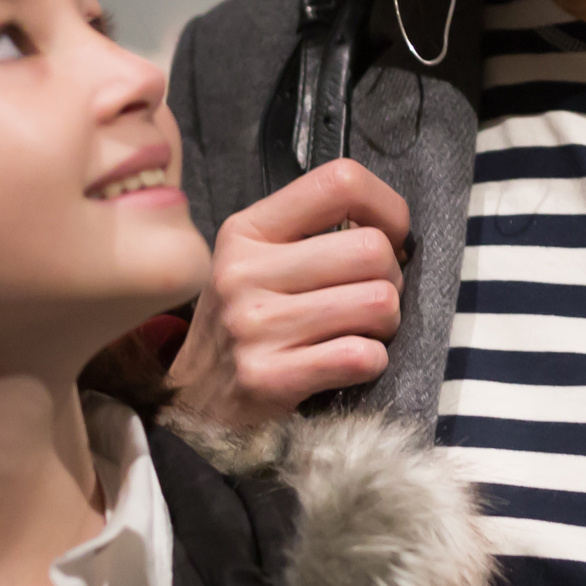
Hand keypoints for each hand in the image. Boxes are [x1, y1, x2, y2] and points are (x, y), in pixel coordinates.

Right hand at [166, 159, 409, 431]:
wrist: (192, 403)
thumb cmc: (244, 325)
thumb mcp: (256, 262)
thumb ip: (312, 234)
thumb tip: (394, 230)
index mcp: (247, 231)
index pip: (338, 182)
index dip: (387, 208)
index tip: (392, 237)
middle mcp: (244, 272)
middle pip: (371, 250)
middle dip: (392, 279)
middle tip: (370, 299)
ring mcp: (253, 325)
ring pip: (378, 303)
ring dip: (385, 325)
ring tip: (357, 332)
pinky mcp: (267, 377)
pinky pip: (362, 356)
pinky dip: (371, 363)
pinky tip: (347, 365)